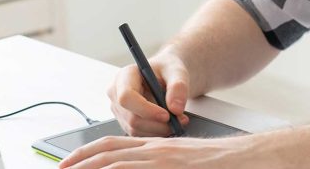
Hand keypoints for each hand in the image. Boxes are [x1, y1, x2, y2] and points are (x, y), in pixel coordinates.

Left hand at [57, 134, 264, 168]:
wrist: (242, 157)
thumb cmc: (215, 162)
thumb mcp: (181, 161)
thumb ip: (159, 162)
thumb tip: (131, 165)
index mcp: (157, 146)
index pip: (115, 145)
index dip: (88, 152)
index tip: (68, 163)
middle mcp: (156, 149)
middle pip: (109, 152)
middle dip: (79, 162)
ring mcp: (163, 159)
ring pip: (117, 162)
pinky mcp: (170, 165)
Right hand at [107, 49, 192, 136]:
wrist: (166, 75)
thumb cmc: (168, 69)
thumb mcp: (177, 71)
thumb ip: (178, 86)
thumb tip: (176, 109)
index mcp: (124, 76)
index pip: (127, 97)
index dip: (146, 110)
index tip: (167, 115)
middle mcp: (116, 94)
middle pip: (132, 118)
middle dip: (157, 124)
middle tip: (180, 121)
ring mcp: (119, 110)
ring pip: (135, 129)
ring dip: (159, 130)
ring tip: (179, 121)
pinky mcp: (125, 122)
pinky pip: (139, 134)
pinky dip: (156, 132)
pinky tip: (169, 124)